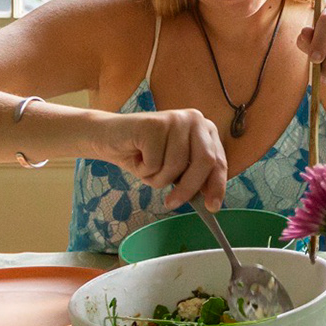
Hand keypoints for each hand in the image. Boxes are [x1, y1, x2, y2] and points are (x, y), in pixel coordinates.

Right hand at [89, 109, 227, 209]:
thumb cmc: (143, 154)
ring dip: (157, 178)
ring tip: (146, 166)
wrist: (107, 137)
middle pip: (204, 161)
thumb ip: (192, 176)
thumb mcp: (173, 168)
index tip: (212, 207)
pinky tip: (136, 156)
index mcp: (205, 129)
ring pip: (176, 166)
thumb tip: (209, 201)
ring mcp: (175, 119)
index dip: (217, 186)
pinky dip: (143, 170)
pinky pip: (155, 163)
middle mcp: (194, 119)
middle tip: (172, 203)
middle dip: (188, 188)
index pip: (219, 161)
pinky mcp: (155, 124)